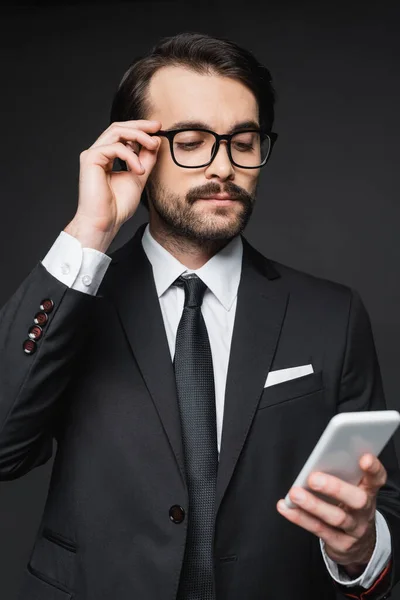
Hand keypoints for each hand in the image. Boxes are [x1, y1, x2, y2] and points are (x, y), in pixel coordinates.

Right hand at [64, 119, 161, 251]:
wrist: (105, 222)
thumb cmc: (117, 206)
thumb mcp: (138, 177)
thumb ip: (145, 160)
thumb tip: (155, 142)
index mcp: (107, 157)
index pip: (123, 135)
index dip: (140, 129)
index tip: (158, 129)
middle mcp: (98, 153)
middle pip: (118, 127)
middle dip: (140, 125)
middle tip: (157, 126)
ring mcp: (93, 155)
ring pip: (116, 131)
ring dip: (138, 136)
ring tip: (152, 145)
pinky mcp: (90, 159)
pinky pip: (115, 147)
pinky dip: (131, 156)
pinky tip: (139, 170)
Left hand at [276, 453, 386, 572]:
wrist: (360, 546)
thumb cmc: (349, 506)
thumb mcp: (352, 490)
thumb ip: (342, 475)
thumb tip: (319, 459)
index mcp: (368, 492)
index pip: (376, 479)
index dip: (373, 470)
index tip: (364, 458)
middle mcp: (364, 511)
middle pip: (357, 500)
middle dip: (335, 488)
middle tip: (313, 478)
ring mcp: (354, 529)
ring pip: (336, 517)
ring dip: (313, 504)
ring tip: (294, 493)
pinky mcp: (340, 543)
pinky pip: (318, 529)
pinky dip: (300, 517)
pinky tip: (285, 507)